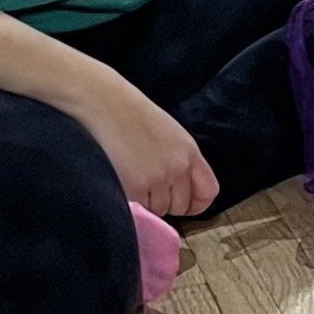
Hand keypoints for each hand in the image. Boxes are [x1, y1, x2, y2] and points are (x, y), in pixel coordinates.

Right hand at [63, 63, 217, 219]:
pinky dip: (131, 199)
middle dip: (166, 203)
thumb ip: (179, 160)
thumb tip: (178, 190)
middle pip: (181, 206)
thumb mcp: (169, 134)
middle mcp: (178, 166)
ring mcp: (158, 178)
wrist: (104, 103)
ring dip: (147, 202)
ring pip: (158, 209)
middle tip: (148, 188)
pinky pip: (138, 208)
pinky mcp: (135, 186)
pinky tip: (122, 179)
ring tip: (132, 177)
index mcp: (190, 151)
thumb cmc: (131, 115)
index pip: (208, 191)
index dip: (197, 203)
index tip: (186, 205)